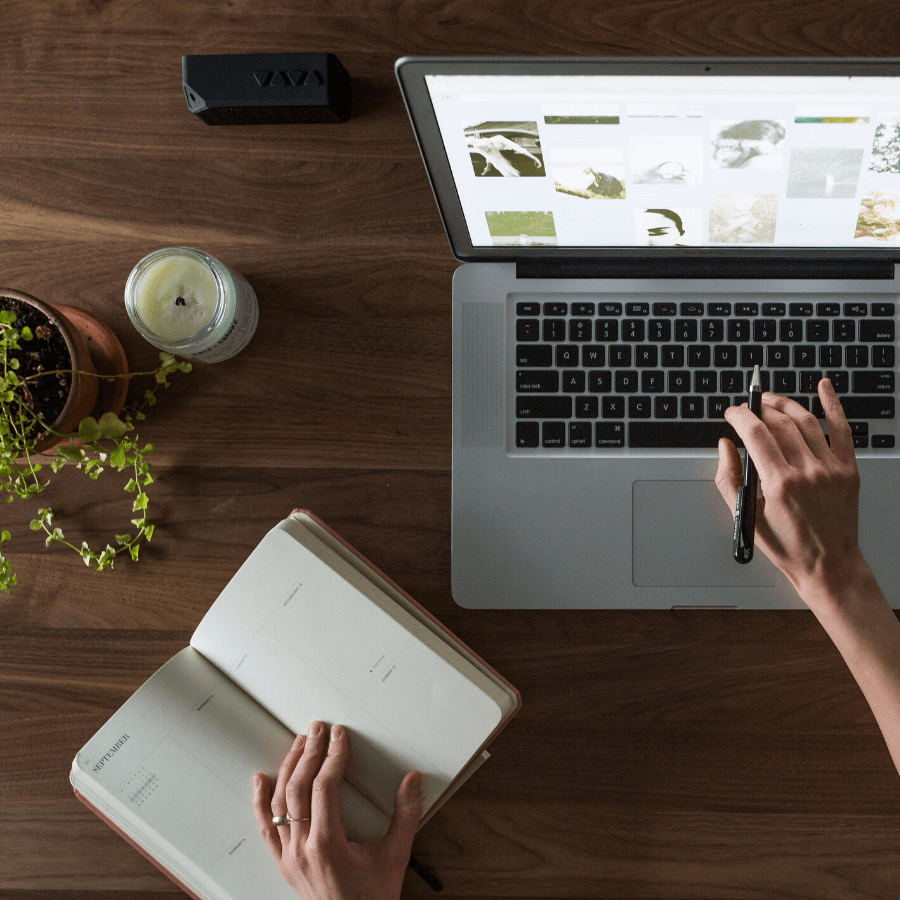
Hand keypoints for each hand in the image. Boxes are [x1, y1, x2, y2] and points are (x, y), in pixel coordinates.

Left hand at [253, 721, 422, 899]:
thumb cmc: (373, 897)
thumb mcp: (396, 855)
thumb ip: (406, 815)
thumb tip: (412, 779)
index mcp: (328, 845)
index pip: (325, 787)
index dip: (332, 756)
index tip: (339, 736)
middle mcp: (303, 849)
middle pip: (299, 789)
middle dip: (309, 753)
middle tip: (318, 728)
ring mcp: (289, 857)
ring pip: (280, 803)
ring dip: (289, 768)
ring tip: (299, 743)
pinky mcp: (283, 863)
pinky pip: (266, 828)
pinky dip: (260, 802)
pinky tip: (261, 779)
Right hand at [715, 378, 866, 602]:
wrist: (829, 566)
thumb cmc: (788, 546)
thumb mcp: (746, 515)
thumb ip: (728, 477)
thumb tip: (724, 447)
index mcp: (779, 483)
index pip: (755, 434)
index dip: (739, 416)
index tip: (731, 413)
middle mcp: (807, 471)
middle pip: (779, 423)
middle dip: (758, 409)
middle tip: (747, 408)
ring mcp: (831, 468)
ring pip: (806, 421)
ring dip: (784, 404)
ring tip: (770, 400)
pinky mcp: (848, 469)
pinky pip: (843, 429)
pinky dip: (834, 404)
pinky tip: (825, 387)